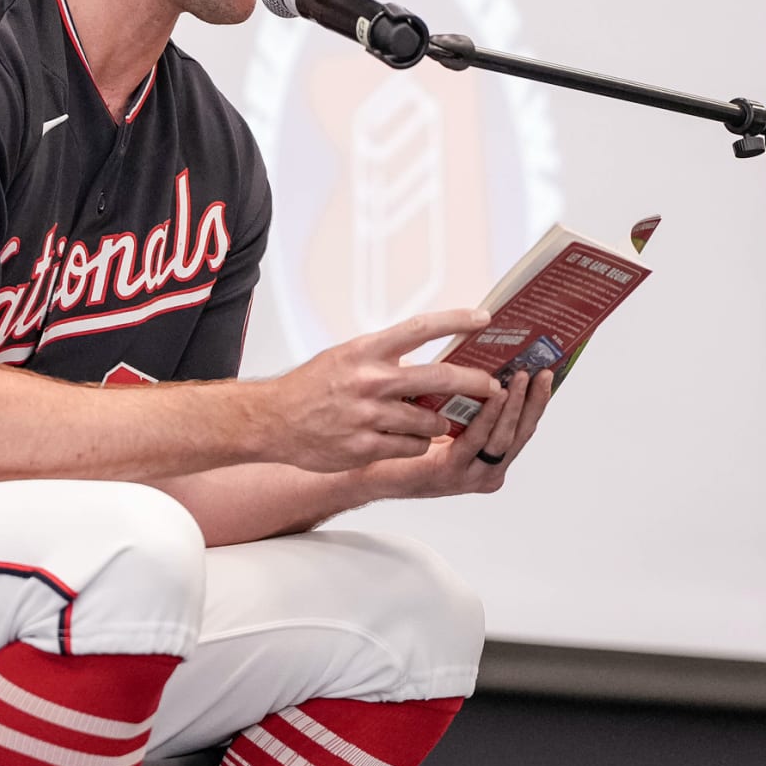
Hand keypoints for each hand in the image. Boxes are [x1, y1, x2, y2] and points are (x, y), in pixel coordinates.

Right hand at [262, 309, 503, 472]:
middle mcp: (369, 380)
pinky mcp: (364, 447)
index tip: (485, 318)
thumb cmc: (312, 387)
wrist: (272, 420)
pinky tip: (406, 439)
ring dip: (439, 421)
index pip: (421, 328)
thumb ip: (385, 357)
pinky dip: (417, 444)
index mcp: (365, 351)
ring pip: (430, 420)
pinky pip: (412, 447)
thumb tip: (430, 356)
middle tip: (493, 385)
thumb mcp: (347, 357)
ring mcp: (367, 416)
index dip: (457, 320)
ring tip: (435, 420)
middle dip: (474, 381)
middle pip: (438, 376)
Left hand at [360, 368, 556, 500]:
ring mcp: (469, 475)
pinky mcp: (449, 473)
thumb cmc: (397, 434)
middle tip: (543, 372)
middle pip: (521, 433)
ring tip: (522, 378)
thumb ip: (464, 396)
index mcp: (487, 457)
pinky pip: (476, 441)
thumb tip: (486, 354)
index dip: (537, 401)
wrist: (360, 463)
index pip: (522, 427)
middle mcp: (485, 470)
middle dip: (534, 401)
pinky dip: (489, 417)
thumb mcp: (442, 411)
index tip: (548, 374)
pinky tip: (496, 396)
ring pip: (503, 438)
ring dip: (515, 405)